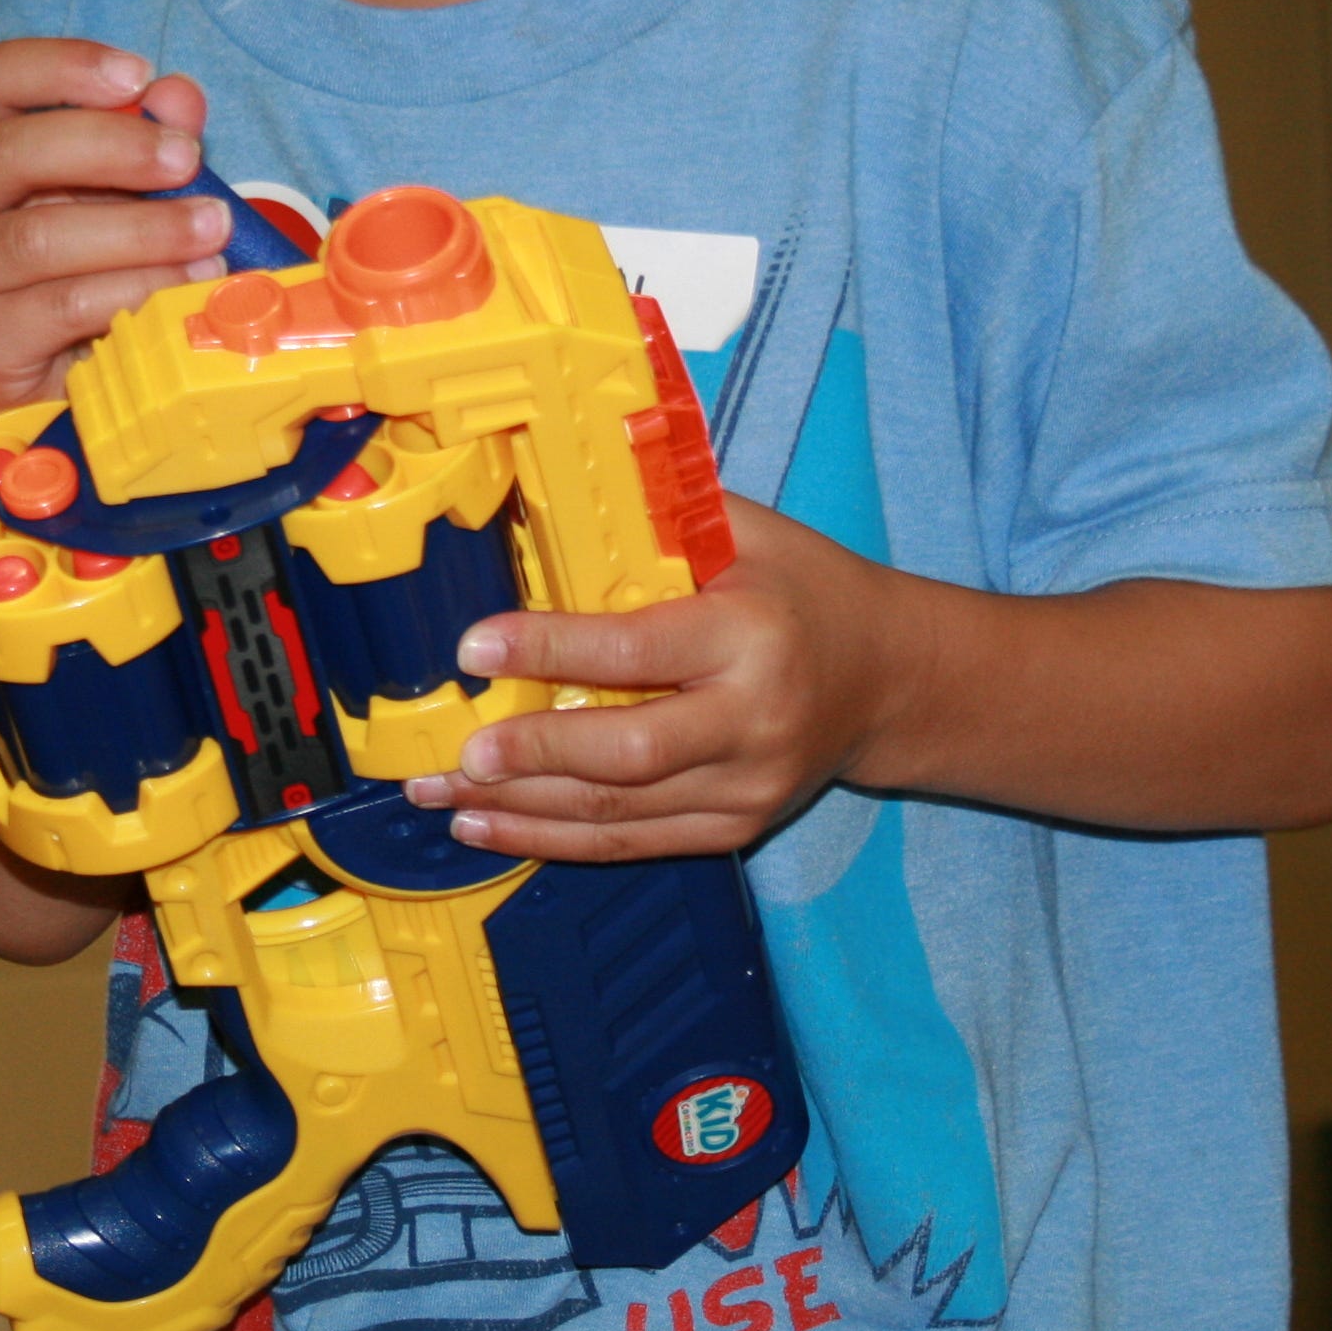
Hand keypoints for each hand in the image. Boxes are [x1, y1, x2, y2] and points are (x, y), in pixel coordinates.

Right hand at [0, 37, 232, 438]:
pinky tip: (185, 285)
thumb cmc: (52, 276)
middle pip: (13, 153)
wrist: (12, 398)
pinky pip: (61, 307)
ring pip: (41, 238)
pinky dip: (135, 290)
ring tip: (210, 231)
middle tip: (188, 160)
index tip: (139, 76)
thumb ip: (133, 139)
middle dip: (117, 149)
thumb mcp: (93, 194)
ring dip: (143, 230)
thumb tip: (179, 96)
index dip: (67, 67)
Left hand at [402, 497, 897, 862]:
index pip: (635, 649)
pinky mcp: (734, 827)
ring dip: (522, 810)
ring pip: (620, 812)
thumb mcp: (748, 534)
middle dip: (532, 755)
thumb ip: (659, 519)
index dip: (548, 649)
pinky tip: (494, 827)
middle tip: (458, 754)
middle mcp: (752, 720)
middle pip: (627, 754)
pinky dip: (556, 840)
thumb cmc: (804, 590)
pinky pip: (634, 842)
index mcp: (751, 635)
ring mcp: (745, 786)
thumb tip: (554, 488)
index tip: (475, 646)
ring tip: (443, 798)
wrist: (888, 676)